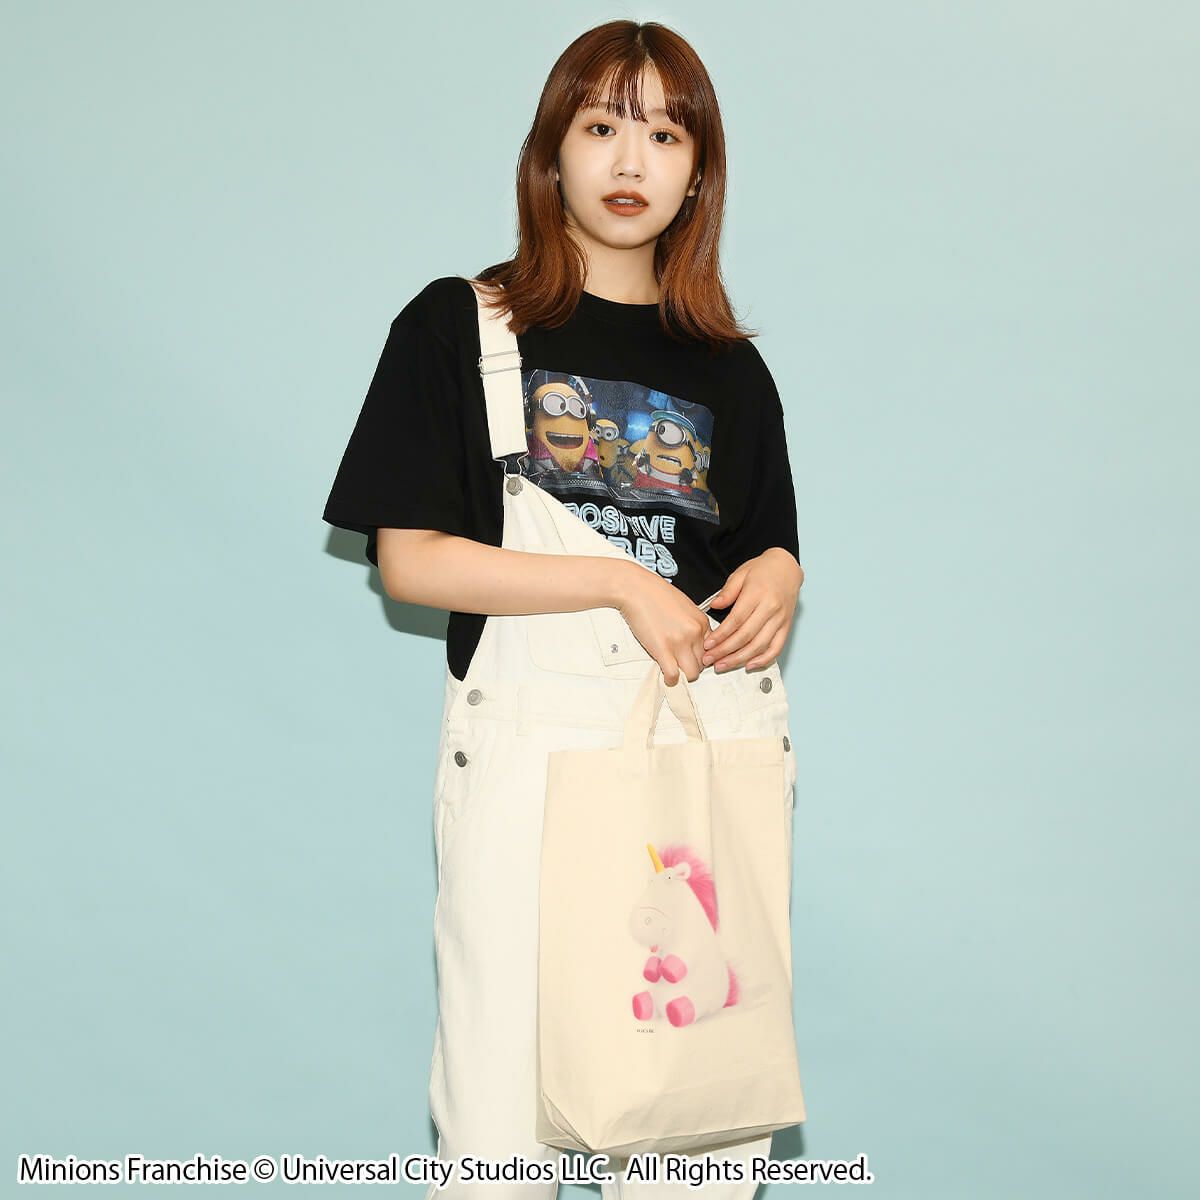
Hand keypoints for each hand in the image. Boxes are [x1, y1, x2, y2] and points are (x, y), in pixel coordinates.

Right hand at [613, 562, 711, 685]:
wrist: (635, 589)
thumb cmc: (654, 594)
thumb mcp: (684, 606)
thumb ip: (692, 624)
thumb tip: (693, 640)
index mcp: (701, 622)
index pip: (712, 649)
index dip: (702, 656)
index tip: (693, 658)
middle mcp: (694, 632)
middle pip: (704, 663)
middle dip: (693, 665)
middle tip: (682, 664)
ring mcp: (679, 642)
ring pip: (693, 673)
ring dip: (684, 675)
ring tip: (675, 670)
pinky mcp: (662, 650)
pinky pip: (674, 675)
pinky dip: (671, 679)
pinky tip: (667, 676)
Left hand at [701, 549, 803, 671]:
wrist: (787, 567)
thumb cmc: (762, 570)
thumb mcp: (741, 573)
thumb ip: (728, 591)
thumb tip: (714, 606)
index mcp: (757, 594)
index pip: (736, 620)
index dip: (721, 636)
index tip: (708, 645)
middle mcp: (770, 608)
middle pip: (746, 636)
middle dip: (725, 651)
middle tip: (710, 660)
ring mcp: (780, 619)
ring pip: (759, 645)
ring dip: (740, 659)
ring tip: (723, 665)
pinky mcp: (787, 626)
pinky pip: (776, 647)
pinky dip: (764, 660)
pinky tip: (749, 665)